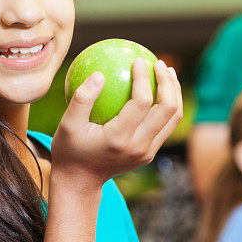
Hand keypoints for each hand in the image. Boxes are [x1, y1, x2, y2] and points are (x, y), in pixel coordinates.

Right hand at [51, 58, 182, 190]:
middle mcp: (139, 147)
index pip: (141, 102)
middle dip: (168, 82)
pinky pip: (166, 125)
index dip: (144, 77)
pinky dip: (168, 105)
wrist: (81, 181)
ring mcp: (147, 152)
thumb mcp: (67, 125)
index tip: (137, 59)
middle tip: (159, 62)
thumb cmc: (70, 150)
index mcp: (119, 138)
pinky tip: (160, 88)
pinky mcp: (150, 153)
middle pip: (168, 110)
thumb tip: (99, 73)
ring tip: (166, 71)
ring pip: (173, 118)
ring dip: (174, 92)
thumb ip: (82, 99)